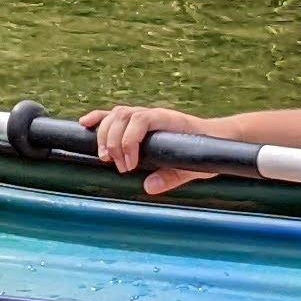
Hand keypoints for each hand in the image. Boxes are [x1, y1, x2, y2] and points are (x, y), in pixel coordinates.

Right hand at [82, 103, 227, 196]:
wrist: (216, 138)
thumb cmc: (206, 152)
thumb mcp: (195, 168)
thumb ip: (173, 177)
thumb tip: (148, 186)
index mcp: (168, 120)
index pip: (141, 120)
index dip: (129, 141)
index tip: (129, 167)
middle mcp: (153, 114)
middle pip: (122, 116)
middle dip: (114, 142)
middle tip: (118, 167)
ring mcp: (144, 115)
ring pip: (116, 115)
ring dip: (104, 135)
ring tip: (105, 157)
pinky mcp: (137, 122)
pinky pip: (114, 115)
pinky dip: (99, 119)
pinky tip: (85, 125)